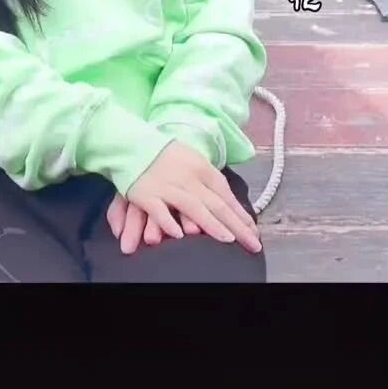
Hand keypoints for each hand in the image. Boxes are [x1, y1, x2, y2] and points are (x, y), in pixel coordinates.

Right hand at [125, 140, 261, 254]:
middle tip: (252, 244)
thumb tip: (229, 207)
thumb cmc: (166, 157)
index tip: (254, 232)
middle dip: (236, 226)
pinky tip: (179, 236)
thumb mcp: (193, 162)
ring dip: (212, 225)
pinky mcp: (146, 194)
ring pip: (193, 207)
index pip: (225, 195)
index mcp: (201, 168)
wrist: (133, 144)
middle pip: (216, 204)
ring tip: (228, 241)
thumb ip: (208, 182)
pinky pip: (159, 210)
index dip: (241, 215)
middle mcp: (188, 178)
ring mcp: (167, 186)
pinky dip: (169, 222)